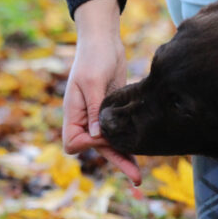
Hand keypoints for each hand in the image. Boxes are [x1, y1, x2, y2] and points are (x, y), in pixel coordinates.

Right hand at [63, 0, 141, 184]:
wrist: (105, 40)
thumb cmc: (94, 57)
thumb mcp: (93, 81)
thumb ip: (94, 108)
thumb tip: (96, 135)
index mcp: (73, 112)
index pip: (73, 143)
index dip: (89, 146)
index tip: (103, 139)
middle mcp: (85, 119)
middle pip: (98, 148)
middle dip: (117, 162)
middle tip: (137, 179)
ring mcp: (100, 116)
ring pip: (112, 143)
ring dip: (125, 157)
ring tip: (140, 176)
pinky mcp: (116, 111)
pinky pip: (123, 132)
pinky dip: (131, 142)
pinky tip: (144, 152)